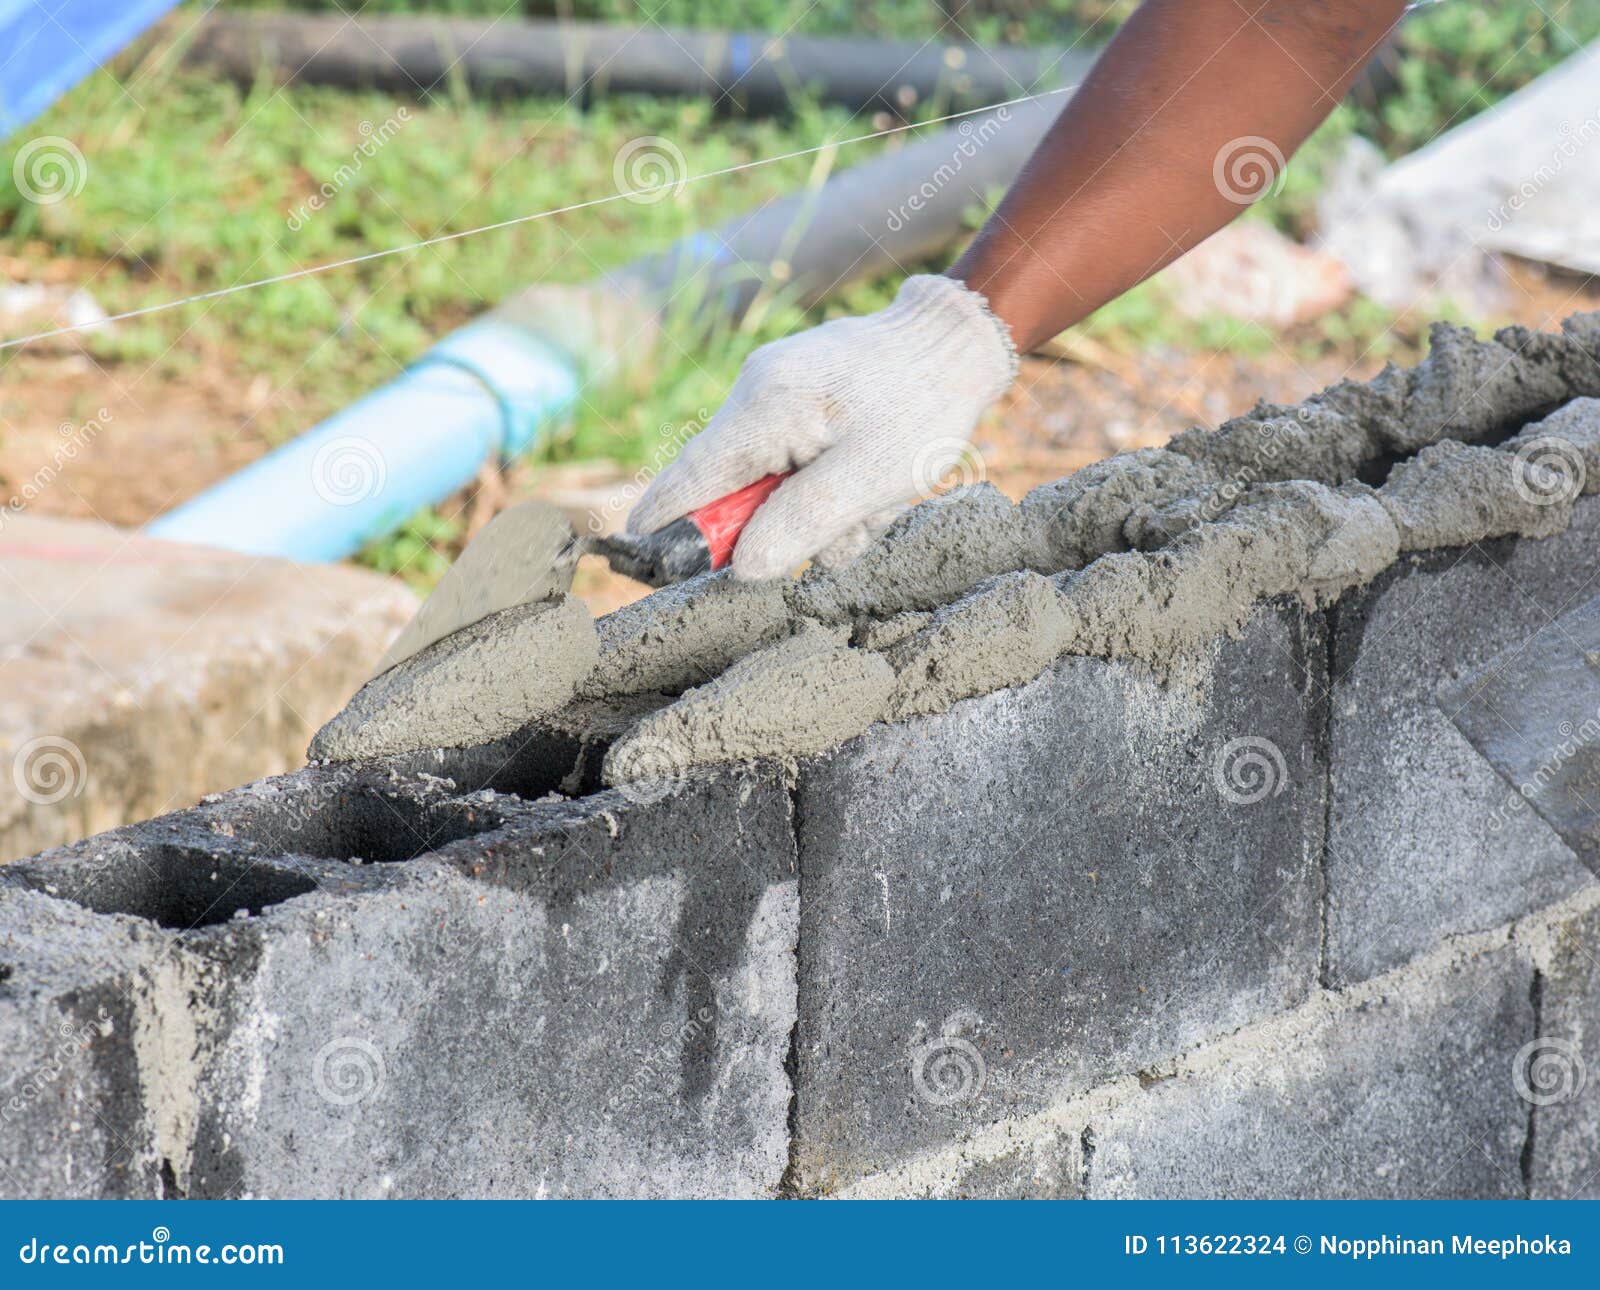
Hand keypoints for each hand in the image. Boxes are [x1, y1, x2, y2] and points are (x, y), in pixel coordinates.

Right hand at [627, 274, 1016, 579]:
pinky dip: (824, 483)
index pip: (689, 480)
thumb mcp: (870, 479)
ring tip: (874, 503)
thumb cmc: (921, 406)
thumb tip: (741, 569)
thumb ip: (801, 524)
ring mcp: (774, 387)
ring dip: (814, 508)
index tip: (639, 562)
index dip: (664, 528)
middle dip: (778, 524)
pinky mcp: (797, 393)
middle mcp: (756, 392)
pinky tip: (869, 480)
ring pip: (768, 478)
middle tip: (844, 530)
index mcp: (764, 410)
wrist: (958, 338)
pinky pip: (791, 457)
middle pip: (729, 485)